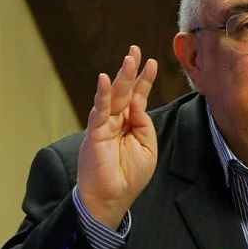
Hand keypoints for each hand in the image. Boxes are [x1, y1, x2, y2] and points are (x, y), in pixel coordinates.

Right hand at [78, 46, 158, 228]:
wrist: (113, 198)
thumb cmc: (130, 176)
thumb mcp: (146, 147)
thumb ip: (143, 123)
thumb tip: (137, 102)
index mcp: (131, 123)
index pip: (138, 96)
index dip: (144, 80)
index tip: (152, 62)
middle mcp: (118, 120)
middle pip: (124, 90)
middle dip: (130, 70)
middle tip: (135, 50)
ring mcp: (105, 125)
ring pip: (113, 96)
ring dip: (120, 78)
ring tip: (128, 59)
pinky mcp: (95, 133)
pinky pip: (99, 111)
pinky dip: (102, 95)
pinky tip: (105, 80)